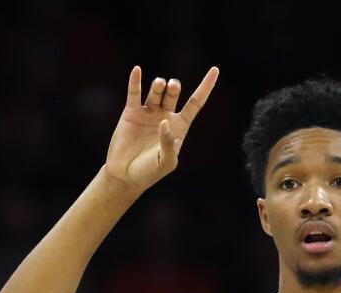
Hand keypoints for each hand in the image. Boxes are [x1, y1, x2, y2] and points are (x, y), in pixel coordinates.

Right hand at [104, 65, 218, 191]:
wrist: (125, 175)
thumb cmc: (149, 171)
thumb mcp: (166, 162)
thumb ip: (168, 144)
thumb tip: (164, 122)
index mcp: (180, 126)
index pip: (196, 103)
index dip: (205, 87)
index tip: (215, 69)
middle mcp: (165, 116)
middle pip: (174, 93)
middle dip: (174, 87)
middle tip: (172, 87)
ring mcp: (148, 113)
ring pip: (156, 91)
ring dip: (159, 85)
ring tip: (160, 84)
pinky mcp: (131, 113)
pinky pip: (134, 93)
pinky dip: (135, 81)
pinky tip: (137, 70)